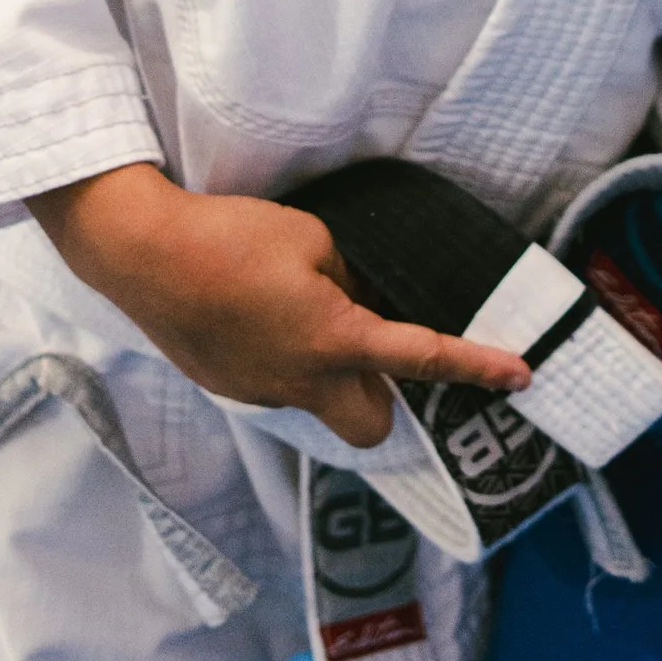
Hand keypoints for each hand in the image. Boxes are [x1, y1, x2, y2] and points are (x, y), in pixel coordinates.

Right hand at [30, 161, 530, 449]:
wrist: (142, 255)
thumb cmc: (231, 239)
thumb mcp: (314, 239)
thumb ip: (354, 275)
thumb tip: (366, 295)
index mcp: (333, 342)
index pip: (423, 359)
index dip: (477, 367)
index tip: (520, 376)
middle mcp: (300, 382)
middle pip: (372, 421)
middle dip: (389, 396)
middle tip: (382, 346)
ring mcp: (259, 391)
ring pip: (319, 399)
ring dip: (331, 370)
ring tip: (307, 312)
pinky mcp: (225, 383)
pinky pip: (278, 382)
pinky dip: (286, 358)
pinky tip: (261, 315)